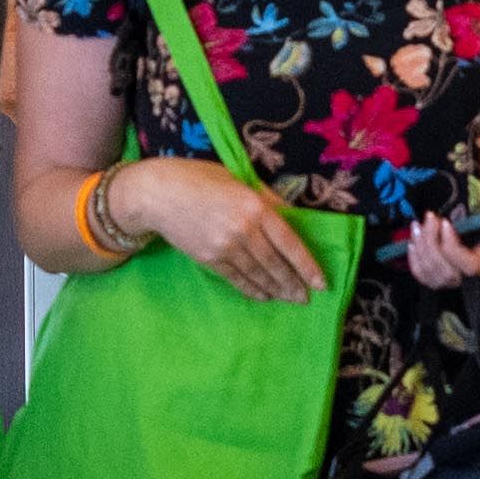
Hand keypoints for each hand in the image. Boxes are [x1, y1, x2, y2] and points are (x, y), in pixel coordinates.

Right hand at [130, 155, 327, 303]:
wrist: (159, 194)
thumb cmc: (200, 179)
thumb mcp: (238, 179)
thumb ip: (266, 198)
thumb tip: (291, 217)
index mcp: (255, 206)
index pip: (290, 242)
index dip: (307, 266)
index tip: (320, 283)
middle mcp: (244, 229)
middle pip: (276, 263)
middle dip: (293, 283)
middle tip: (305, 298)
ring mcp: (225, 246)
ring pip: (258, 274)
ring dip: (276, 289)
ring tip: (289, 299)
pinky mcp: (209, 259)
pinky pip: (237, 279)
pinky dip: (252, 289)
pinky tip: (264, 296)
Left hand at [410, 175, 479, 288]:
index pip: (471, 265)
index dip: (453, 249)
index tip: (445, 222)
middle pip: (449, 273)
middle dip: (432, 247)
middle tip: (429, 217)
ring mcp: (469, 271)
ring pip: (436, 278)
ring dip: (421, 254)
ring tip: (417, 226)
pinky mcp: (458, 268)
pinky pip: (432, 278)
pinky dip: (417, 265)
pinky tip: (413, 243)